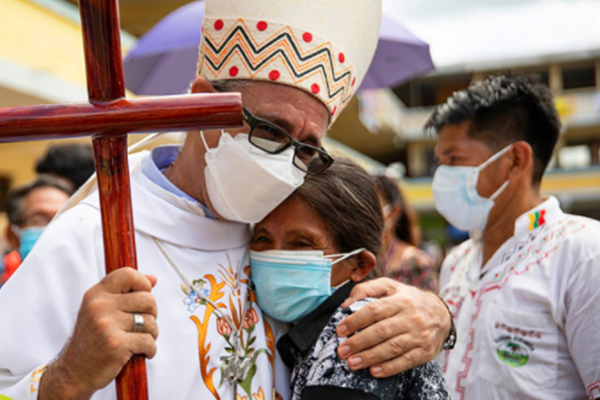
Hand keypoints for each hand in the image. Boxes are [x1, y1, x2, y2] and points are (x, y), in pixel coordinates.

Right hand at [39, 267, 157, 399]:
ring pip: (150, 321)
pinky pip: (149, 341)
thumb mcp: (99, 311)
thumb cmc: (91, 341)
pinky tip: (142, 352)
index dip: (143, 283)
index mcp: (96, 294)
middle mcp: (100, 306)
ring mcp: (107, 325)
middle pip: (147, 299)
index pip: (127, 274)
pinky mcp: (117, 344)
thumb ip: (124, 293)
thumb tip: (153, 278)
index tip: (144, 296)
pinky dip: (150, 349)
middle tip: (143, 325)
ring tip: (140, 340)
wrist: (73, 373)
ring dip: (152, 333)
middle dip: (152, 313)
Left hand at [336, 278, 449, 377]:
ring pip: (392, 347)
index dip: (355, 321)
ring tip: (353, 362)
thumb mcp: (389, 286)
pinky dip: (389, 368)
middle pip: (381, 331)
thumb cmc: (408, 299)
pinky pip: (406, 361)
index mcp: (400, 300)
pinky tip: (374, 371)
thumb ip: (365, 290)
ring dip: (370, 357)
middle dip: (359, 342)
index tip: (340, 330)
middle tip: (342, 351)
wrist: (440, 313)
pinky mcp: (426, 351)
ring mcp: (420, 335)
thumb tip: (346, 305)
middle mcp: (411, 317)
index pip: (374, 310)